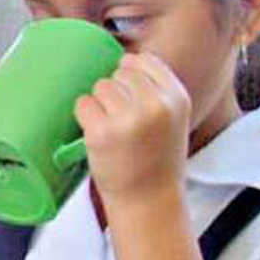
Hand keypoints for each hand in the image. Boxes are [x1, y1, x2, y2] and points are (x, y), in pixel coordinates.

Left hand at [75, 52, 190, 200]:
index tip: (132, 96)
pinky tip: (97, 133)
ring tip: (112, 127)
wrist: (149, 199)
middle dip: (116, 91)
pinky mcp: (101, 132)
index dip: (131, 75)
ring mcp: (127, 118)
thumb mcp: (173, 118)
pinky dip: (84, 116)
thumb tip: (125, 59)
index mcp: (177, 98)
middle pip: (119, 72)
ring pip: (100, 85)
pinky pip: (83, 103)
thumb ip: (157, 90)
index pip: (144, 61)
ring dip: (100, 103)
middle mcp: (155, 105)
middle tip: (122, 120)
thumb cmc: (157, 158)